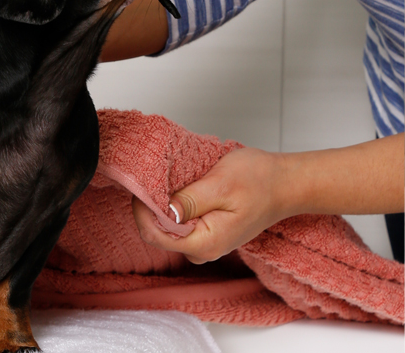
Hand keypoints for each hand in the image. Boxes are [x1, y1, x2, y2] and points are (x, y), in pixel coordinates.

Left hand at [131, 147, 291, 263]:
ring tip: (171, 181)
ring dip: (163, 204)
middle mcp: (203, 249)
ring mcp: (205, 242)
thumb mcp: (220, 184)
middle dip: (150, 206)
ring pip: (167, 227)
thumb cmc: (260, 181)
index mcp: (205, 243)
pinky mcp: (207, 232)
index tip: (141, 185)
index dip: (141, 209)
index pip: (154, 235)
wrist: (286, 183)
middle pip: (158, 233)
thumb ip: (189, 200)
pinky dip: (175, 205)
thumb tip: (163, 210)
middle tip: (154, 178)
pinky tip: (182, 188)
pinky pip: (180, 223)